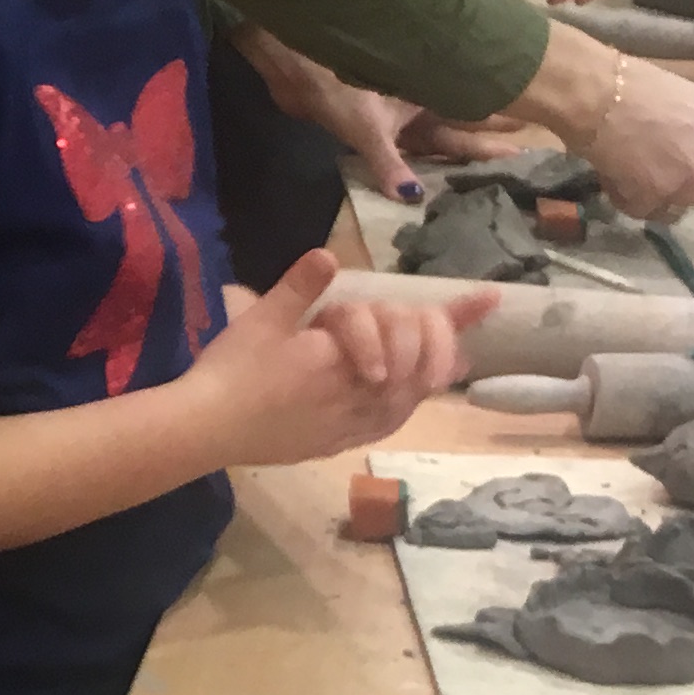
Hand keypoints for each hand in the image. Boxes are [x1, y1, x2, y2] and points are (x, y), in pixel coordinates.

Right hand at [191, 253, 494, 467]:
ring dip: (430, 369)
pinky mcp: (340, 440)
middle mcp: (356, 394)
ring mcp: (351, 423)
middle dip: (431, 337)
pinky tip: (412, 389)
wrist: (204, 431)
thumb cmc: (227, 373)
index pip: (407, 327)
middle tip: (442, 322)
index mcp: (341, 357)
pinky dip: (409, 400)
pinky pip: (391, 420)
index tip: (490, 297)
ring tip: (446, 358)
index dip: (453, 314)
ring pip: (412, 394)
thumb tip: (328, 254)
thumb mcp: (259, 321)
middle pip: (418, 362)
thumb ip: (299, 289)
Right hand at [236, 26, 505, 203]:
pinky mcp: (409, 58)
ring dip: (490, 93)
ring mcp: (413, 85)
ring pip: (461, 94)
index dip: (484, 151)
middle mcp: (413, 113)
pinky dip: (469, 62)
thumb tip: (410, 198)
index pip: (453, 147)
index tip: (520, 152)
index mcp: (405, 134)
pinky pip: (448, 63)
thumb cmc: (330, 93)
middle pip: (464, 122)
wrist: (298, 51)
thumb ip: (386, 165)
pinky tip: (495, 54)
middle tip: (540, 119)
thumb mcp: (362, 130)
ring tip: (530, 87)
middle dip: (498, 122)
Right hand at [576, 49, 693, 217]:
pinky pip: (645, 211)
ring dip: (655, 196)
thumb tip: (690, 147)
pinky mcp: (660, 197)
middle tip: (651, 169)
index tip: (680, 156)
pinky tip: (613, 177)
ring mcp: (692, 177)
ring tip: (628, 175)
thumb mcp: (687, 97)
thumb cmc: (636, 85)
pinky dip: (627, 200)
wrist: (600, 95)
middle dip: (680, 182)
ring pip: (677, 204)